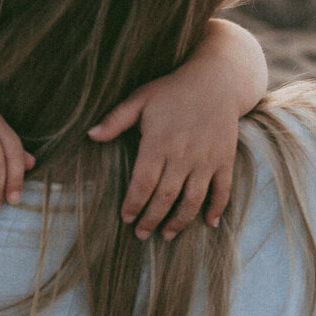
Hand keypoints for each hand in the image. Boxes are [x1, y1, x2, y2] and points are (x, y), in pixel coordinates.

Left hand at [89, 74, 236, 240]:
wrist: (217, 80)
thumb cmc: (173, 90)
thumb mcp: (141, 98)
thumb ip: (116, 119)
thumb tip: (91, 135)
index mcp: (159, 142)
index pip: (143, 183)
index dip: (134, 204)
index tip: (126, 218)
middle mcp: (184, 155)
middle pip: (166, 197)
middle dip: (152, 220)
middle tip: (141, 235)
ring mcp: (206, 159)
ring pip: (193, 200)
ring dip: (180, 222)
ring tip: (168, 235)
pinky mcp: (225, 160)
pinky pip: (222, 190)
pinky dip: (217, 209)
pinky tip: (209, 224)